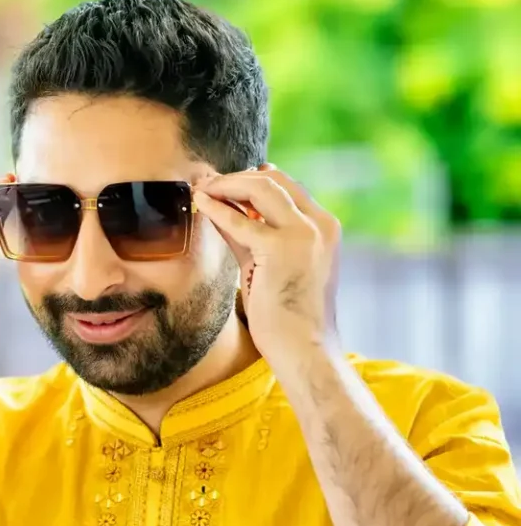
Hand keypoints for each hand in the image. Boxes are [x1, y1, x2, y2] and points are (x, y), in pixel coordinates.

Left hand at [194, 165, 340, 363]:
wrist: (305, 348)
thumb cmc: (286, 315)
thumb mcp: (267, 264)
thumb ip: (250, 237)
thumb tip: (221, 210)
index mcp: (324, 226)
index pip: (287, 186)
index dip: (252, 179)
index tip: (225, 183)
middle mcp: (319, 224)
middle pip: (275, 180)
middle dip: (236, 177)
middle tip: (208, 183)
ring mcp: (304, 234)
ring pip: (261, 187)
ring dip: (226, 184)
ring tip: (202, 188)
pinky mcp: (281, 248)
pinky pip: (240, 221)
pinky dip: (217, 208)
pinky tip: (200, 202)